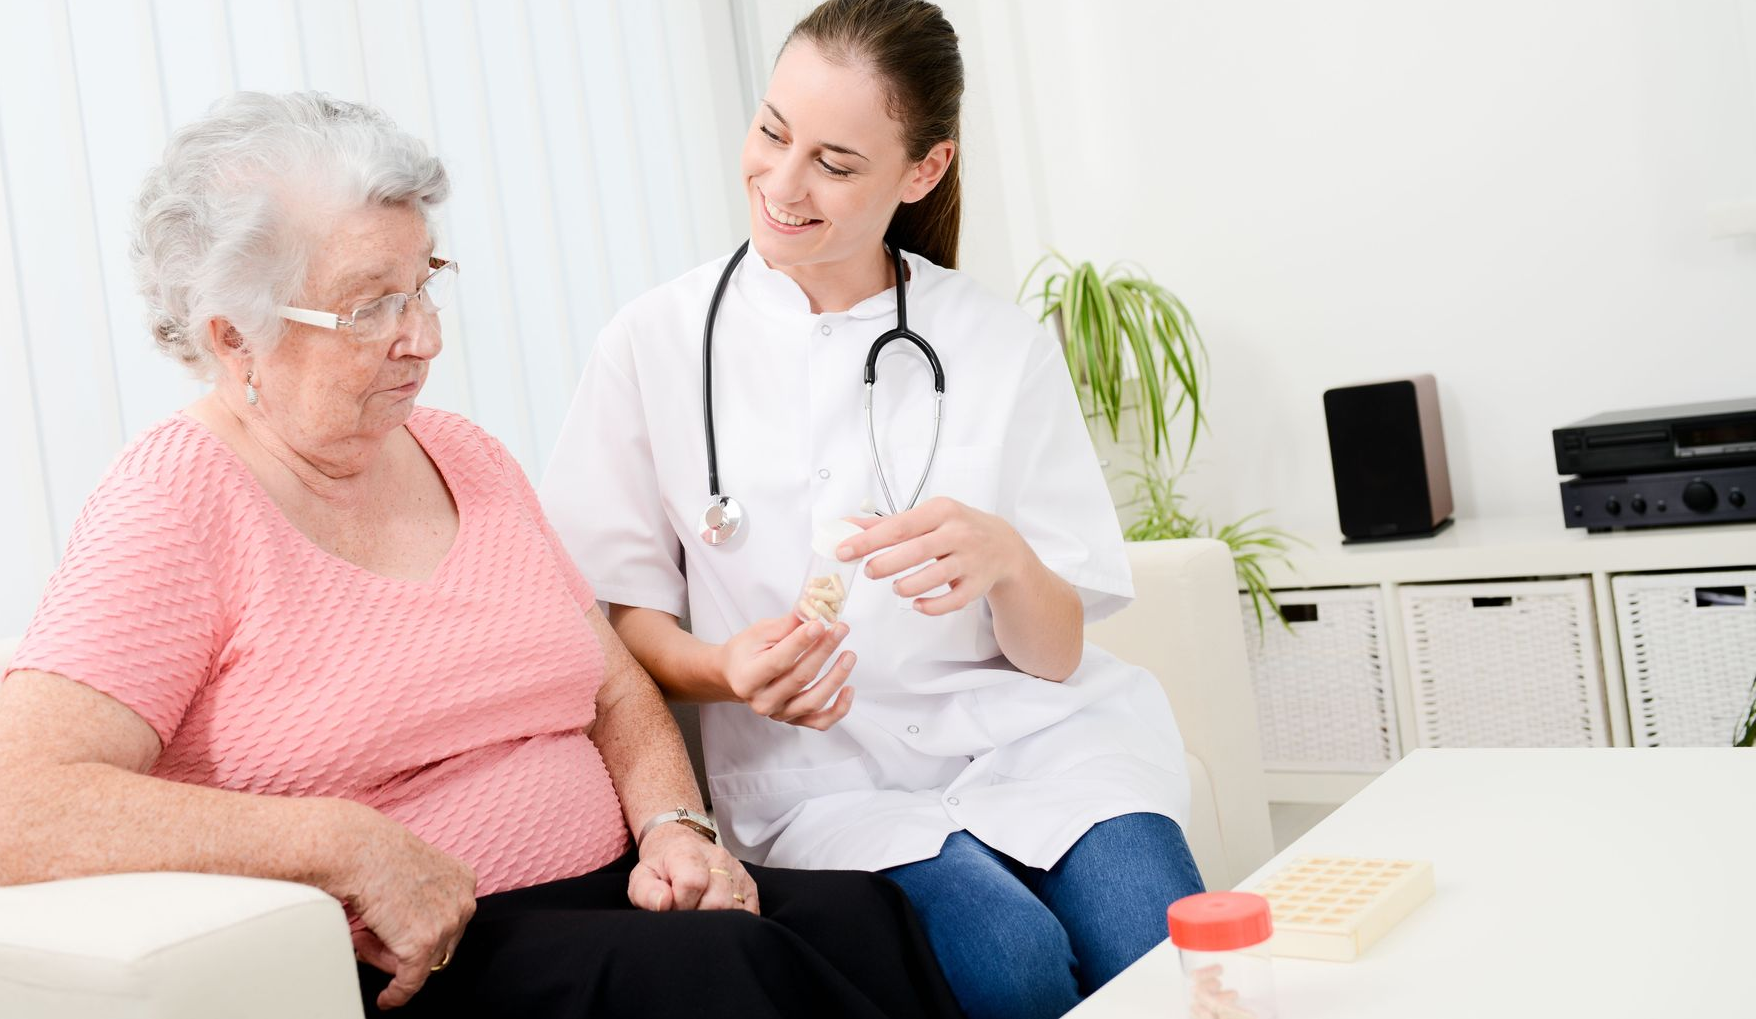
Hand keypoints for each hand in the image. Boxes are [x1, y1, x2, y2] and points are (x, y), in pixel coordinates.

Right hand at [335, 804, 477, 1010]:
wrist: (357, 849)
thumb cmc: (374, 851)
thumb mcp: (414, 869)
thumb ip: (421, 895)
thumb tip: (407, 923)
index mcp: (462, 880)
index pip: (449, 922)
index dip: (419, 931)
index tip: (401, 939)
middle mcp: (462, 901)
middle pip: (438, 944)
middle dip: (404, 946)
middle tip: (373, 938)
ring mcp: (445, 923)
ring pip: (419, 962)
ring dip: (388, 957)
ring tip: (363, 938)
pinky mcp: (422, 944)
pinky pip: (411, 981)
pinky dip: (398, 993)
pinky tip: (387, 999)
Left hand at [628, 824, 760, 914]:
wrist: (680, 844)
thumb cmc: (662, 865)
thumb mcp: (642, 876)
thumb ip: (646, 892)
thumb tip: (664, 903)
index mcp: (688, 853)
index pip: (692, 883)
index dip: (680, 904)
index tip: (671, 906)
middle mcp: (718, 858)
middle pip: (718, 901)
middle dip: (698, 917)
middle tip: (685, 913)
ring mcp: (737, 871)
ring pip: (735, 909)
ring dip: (716, 920)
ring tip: (699, 912)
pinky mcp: (749, 884)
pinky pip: (749, 912)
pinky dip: (734, 920)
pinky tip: (717, 917)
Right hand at [716, 614, 856, 729]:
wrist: (735, 677)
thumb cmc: (746, 652)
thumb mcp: (759, 633)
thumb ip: (786, 625)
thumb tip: (813, 610)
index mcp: (748, 678)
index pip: (779, 660)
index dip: (801, 642)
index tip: (819, 624)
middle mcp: (762, 701)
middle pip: (800, 678)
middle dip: (823, 651)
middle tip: (840, 629)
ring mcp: (779, 714)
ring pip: (813, 701)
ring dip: (836, 677)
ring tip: (849, 655)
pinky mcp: (793, 720)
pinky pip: (820, 722)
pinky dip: (839, 710)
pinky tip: (849, 690)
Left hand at [840, 497, 1026, 614]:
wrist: (1002, 545)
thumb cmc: (955, 528)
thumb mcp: (925, 516)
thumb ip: (886, 523)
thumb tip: (846, 525)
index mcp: (940, 511)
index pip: (899, 526)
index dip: (868, 541)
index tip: (844, 551)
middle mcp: (958, 533)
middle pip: (916, 551)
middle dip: (886, 564)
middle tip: (870, 571)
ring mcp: (970, 560)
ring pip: (934, 577)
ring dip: (908, 586)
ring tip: (896, 586)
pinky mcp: (977, 585)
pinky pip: (952, 601)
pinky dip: (931, 606)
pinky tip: (917, 603)